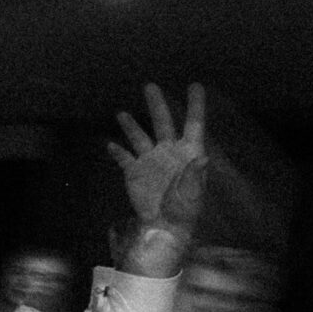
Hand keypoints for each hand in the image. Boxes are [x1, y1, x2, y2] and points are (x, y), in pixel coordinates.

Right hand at [109, 82, 206, 237]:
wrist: (164, 226)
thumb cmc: (184, 209)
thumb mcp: (192, 192)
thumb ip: (195, 173)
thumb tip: (203, 158)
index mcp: (188, 151)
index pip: (193, 123)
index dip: (195, 104)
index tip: (194, 85)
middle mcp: (168, 151)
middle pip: (163, 122)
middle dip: (156, 105)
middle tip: (150, 86)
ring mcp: (150, 160)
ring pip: (139, 137)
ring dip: (131, 125)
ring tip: (120, 113)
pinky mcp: (134, 172)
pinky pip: (124, 158)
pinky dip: (117, 151)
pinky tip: (110, 145)